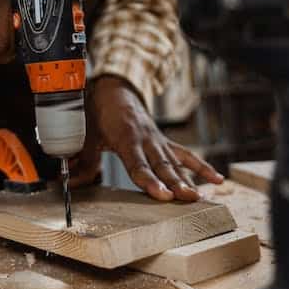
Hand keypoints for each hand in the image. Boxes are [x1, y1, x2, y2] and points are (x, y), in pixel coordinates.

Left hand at [70, 75, 223, 200]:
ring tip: (200, 197)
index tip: (162, 194)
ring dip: (188, 179)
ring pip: (175, 162)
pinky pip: (185, 155)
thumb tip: (70, 179)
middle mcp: (146, 139)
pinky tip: (217, 180)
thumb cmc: (101, 113)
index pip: (138, 164)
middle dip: (175, 183)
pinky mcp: (165, 142)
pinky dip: (202, 167)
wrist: (116, 90)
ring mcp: (158, 140)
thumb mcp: (88, 134)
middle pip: (162, 165)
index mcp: (126, 137)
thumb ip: (83, 159)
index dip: (150, 180)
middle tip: (187, 199)